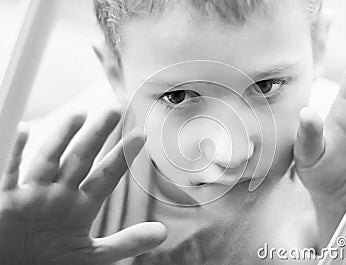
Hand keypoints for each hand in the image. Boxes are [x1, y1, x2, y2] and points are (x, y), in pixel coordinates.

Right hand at [0, 111, 166, 264]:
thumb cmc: (50, 264)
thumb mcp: (92, 256)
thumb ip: (126, 243)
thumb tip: (162, 233)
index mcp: (81, 206)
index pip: (106, 176)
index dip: (122, 156)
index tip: (140, 135)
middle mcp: (60, 195)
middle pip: (81, 159)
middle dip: (97, 136)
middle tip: (113, 111)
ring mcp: (34, 195)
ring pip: (50, 160)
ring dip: (62, 138)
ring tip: (79, 116)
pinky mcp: (7, 201)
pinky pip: (10, 173)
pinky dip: (16, 153)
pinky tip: (24, 130)